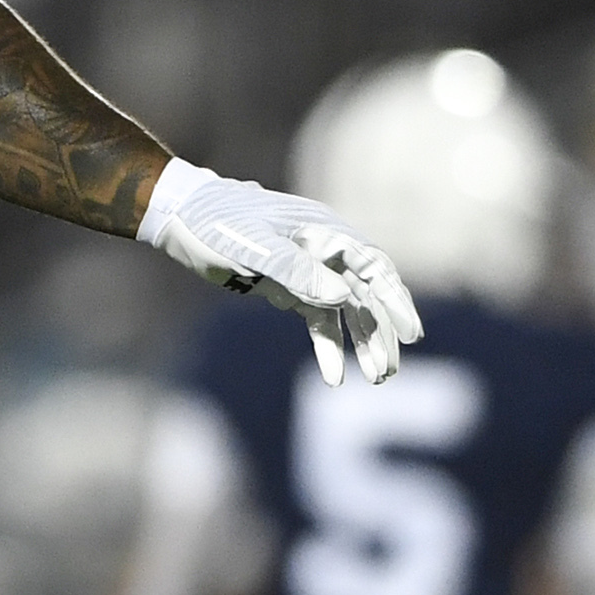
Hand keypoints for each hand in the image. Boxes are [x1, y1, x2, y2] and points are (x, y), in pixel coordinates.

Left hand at [138, 158, 423, 384]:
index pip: (375, 267)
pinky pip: (320, 322)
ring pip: (349, 312)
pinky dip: (329, 347)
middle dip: (382, 332)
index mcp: (326, 232)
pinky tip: (334, 377)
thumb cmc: (218, 220)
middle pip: (367, 294)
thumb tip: (342, 298)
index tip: (411, 333)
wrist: (182, 216)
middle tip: (389, 369)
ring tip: (378, 378)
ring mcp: (310, 272)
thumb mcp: (254, 244)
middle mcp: (326, 252)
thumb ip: (296, 270)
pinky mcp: (292, 291)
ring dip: (363, 343)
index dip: (396, 300)